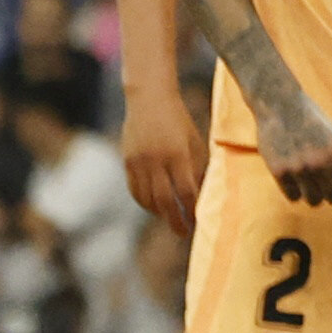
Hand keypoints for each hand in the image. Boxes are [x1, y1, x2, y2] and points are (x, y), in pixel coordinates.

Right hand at [123, 81, 209, 239]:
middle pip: (165, 200)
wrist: (149, 99)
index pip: (187, 190)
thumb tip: (205, 193)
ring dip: (159, 214)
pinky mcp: (126, 161)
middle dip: (175, 220)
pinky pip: (134, 190)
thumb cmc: (179, 120)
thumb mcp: (195, 141)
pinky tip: (154, 209)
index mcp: (177, 154)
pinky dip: (144, 203)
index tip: (200, 221)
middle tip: (184, 233)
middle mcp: (156, 160)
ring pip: (146, 198)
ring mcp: (138, 161)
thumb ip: (199, 166)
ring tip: (171, 221)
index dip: (193, 209)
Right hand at [257, 92, 331, 207]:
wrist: (281, 106)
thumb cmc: (313, 123)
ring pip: (313, 201)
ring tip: (312, 182)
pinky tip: (296, 180)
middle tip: (328, 185)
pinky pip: (293, 197)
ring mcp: (299, 169)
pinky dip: (296, 192)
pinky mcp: (279, 172)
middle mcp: (321, 165)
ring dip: (314, 195)